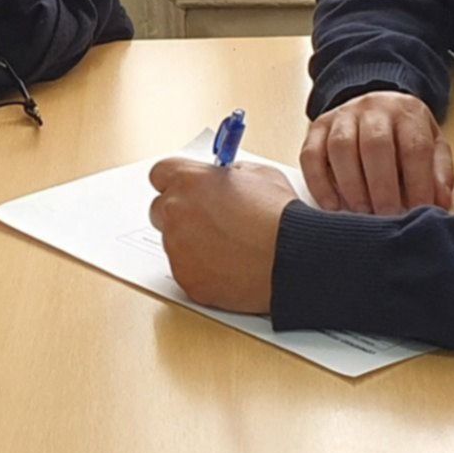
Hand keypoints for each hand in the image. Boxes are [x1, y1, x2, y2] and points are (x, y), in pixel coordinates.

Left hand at [147, 158, 298, 313]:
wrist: (293, 256)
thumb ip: (231, 174)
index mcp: (190, 181)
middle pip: (160, 210)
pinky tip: (231, 265)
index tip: (187, 188)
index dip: (175, 181)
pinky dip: (203, 269)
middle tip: (209, 219)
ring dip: (193, 243)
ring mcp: (178, 249)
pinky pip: (187, 270)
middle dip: (180, 213)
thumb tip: (224, 180)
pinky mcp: (186, 279)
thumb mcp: (261, 174)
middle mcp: (176, 213)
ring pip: (174, 243)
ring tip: (230, 246)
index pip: (160, 173)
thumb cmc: (280, 215)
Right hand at [299, 91, 453, 215]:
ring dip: (351, 185)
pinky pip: (311, 154)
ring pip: (341, 146)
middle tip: (386, 216)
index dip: (418, 182)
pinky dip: (319, 183)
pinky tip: (332, 207)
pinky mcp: (318, 127)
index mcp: (408, 112)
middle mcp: (374, 108)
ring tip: (361, 213)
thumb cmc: (406, 136)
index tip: (418, 212)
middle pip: (376, 144)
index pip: (414, 147)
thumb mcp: (432, 146)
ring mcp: (343, 115)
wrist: (377, 107)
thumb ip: (439, 173)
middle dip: (382, 186)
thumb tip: (441, 203)